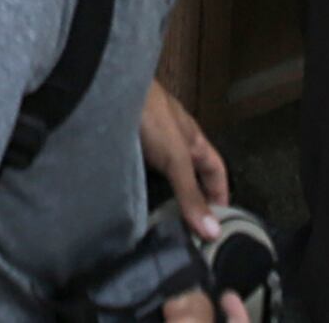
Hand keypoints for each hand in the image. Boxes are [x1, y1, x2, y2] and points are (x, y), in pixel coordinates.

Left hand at [138, 80, 227, 242]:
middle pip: (189, 178)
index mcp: (192, 141)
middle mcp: (172, 145)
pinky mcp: (125, 154)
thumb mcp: (176, 157)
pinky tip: (135, 212)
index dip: (221, 195)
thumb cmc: (150, 116)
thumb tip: (213, 232)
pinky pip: (136, 180)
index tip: (220, 228)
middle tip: (190, 237)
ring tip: (164, 232)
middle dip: (191, 203)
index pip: (216, 171)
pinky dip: (139, 195)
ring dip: (163, 201)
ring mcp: (147, 149)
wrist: (107, 91)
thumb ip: (191, 193)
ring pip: (161, 180)